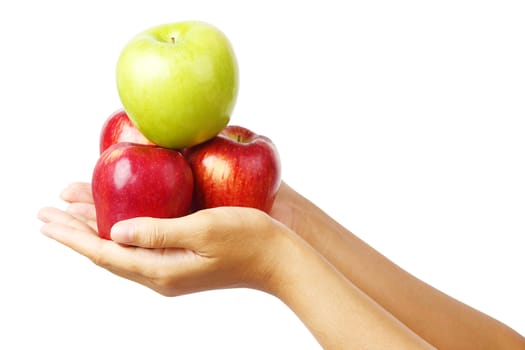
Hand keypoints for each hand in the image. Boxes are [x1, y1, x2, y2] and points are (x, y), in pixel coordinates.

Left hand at [38, 183, 291, 295]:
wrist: (277, 259)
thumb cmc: (247, 238)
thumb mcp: (203, 229)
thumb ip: (158, 231)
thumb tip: (113, 232)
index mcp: (161, 268)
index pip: (104, 252)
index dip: (72, 235)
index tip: (45, 219)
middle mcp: (160, 273)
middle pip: (106, 252)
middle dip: (74, 232)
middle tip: (45, 213)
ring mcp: (170, 269)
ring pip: (120, 249)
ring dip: (93, 230)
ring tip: (70, 212)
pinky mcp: (180, 260)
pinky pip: (137, 246)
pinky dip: (117, 232)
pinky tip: (113, 221)